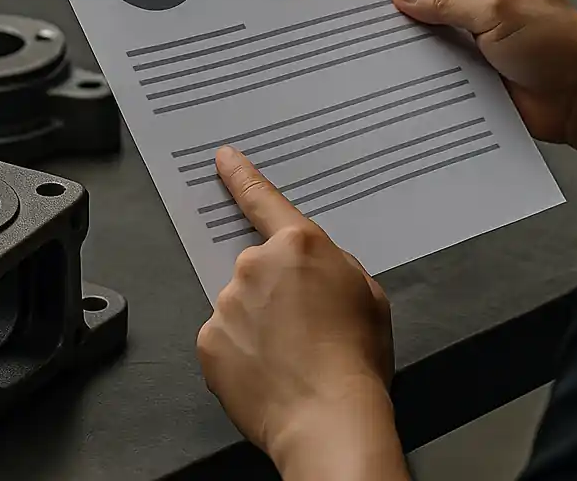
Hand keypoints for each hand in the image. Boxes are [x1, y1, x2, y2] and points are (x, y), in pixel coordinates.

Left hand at [197, 147, 406, 479]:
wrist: (329, 418)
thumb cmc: (358, 359)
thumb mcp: (369, 296)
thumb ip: (334, 269)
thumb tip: (314, 274)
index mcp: (299, 246)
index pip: (263, 201)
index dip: (241, 177)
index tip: (221, 158)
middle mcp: (254, 266)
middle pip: (260, 271)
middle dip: (276, 294)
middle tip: (304, 332)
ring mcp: (226, 303)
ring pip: (241, 308)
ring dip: (258, 326)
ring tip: (290, 362)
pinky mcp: (207, 341)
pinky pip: (225, 340)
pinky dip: (241, 355)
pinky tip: (267, 375)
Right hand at [393, 0, 576, 144]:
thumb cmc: (557, 44)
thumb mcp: (499, 10)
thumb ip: (447, 0)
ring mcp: (467, 30)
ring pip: (420, 26)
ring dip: (398, 33)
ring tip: (353, 35)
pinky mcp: (464, 65)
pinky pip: (428, 59)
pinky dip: (410, 63)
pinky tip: (379, 67)